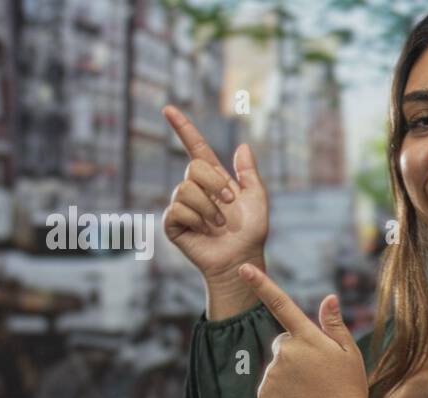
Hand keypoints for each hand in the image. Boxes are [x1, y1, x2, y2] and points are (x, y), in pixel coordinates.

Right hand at [161, 105, 268, 282]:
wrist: (241, 259)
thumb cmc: (251, 233)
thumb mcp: (258, 199)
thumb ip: (249, 173)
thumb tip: (243, 146)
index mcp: (214, 179)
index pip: (195, 148)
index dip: (183, 128)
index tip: (169, 108)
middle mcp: (195, 189)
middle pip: (194, 167)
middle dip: (216, 184)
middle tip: (230, 203)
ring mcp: (183, 205)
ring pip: (186, 189)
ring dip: (209, 208)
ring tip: (219, 225)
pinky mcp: (173, 223)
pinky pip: (178, 209)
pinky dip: (196, 220)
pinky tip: (204, 231)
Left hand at [238, 263, 390, 397]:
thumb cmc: (350, 389)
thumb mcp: (350, 353)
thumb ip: (334, 325)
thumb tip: (328, 298)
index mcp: (308, 338)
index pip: (281, 304)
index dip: (261, 284)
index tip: (243, 268)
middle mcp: (286, 352)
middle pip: (282, 342)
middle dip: (296, 352)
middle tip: (318, 373)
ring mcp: (272, 374)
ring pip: (276, 365)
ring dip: (289, 374)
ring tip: (311, 391)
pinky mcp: (263, 395)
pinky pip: (269, 386)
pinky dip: (280, 392)